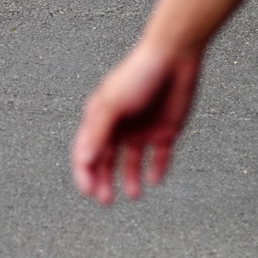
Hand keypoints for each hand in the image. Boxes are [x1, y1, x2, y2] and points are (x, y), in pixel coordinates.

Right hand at [71, 42, 202, 205]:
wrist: (174, 57)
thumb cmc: (137, 74)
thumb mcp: (112, 103)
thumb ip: (97, 132)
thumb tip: (83, 160)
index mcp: (99, 117)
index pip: (86, 151)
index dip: (85, 173)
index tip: (89, 192)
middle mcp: (118, 126)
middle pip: (106, 160)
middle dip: (103, 181)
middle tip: (106, 200)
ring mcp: (141, 129)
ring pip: (131, 162)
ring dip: (129, 179)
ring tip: (132, 194)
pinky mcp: (165, 131)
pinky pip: (158, 157)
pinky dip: (156, 170)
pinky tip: (154, 181)